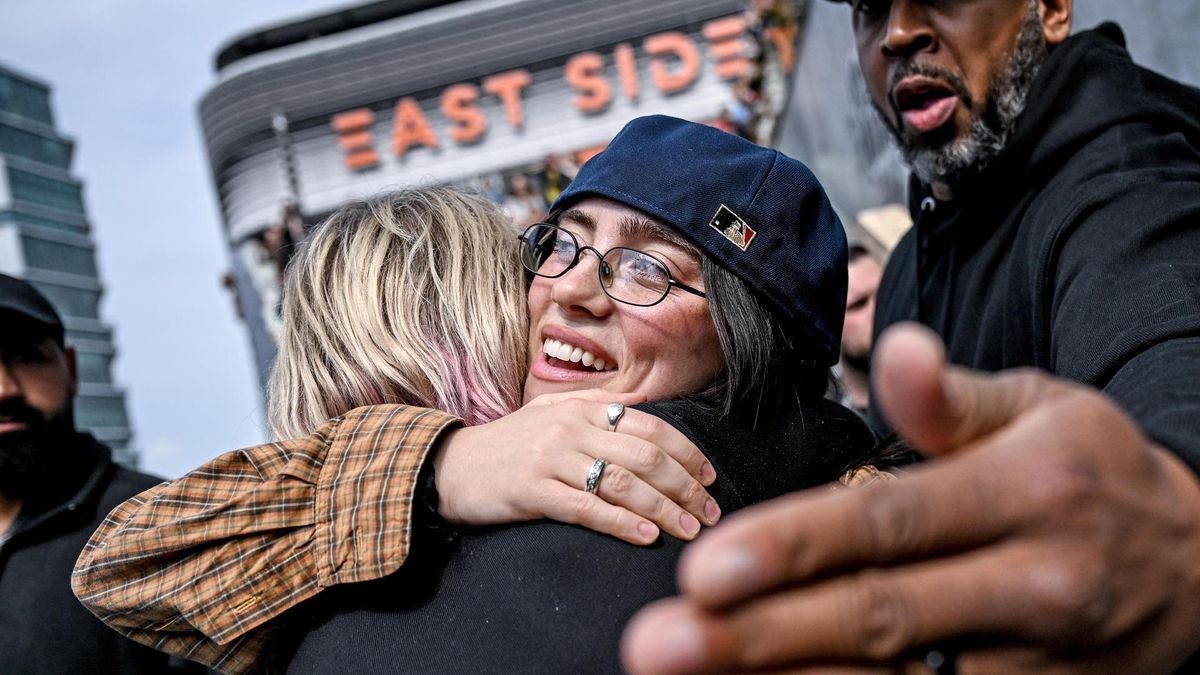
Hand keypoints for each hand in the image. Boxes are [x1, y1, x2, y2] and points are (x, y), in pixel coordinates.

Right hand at [433, 389, 720, 544]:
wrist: (449, 466)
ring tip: (689, 531)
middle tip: (709, 513)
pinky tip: (646, 538)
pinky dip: (622, 523)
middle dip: (686, 487)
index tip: (710, 478)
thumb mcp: (551, 413)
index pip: (651, 427)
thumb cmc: (509, 445)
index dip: (688, 453)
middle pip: (646, 456)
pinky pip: (587, 508)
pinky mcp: (532, 490)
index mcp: (582, 408)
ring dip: (664, 510)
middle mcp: (571, 428)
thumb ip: (598, 407)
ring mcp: (550, 458)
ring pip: (622, 483)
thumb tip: (647, 403)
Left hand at [622, 323, 1199, 673]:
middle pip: (880, 618)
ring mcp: (1039, 663)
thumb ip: (953, 397)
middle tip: (659, 645)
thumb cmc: (1091, 471)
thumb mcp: (1041, 409)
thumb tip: (894, 347)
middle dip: (762, 637)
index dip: (795, 548)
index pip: (891, 523)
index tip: (705, 570)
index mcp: (1028, 492)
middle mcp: (1035, 585)